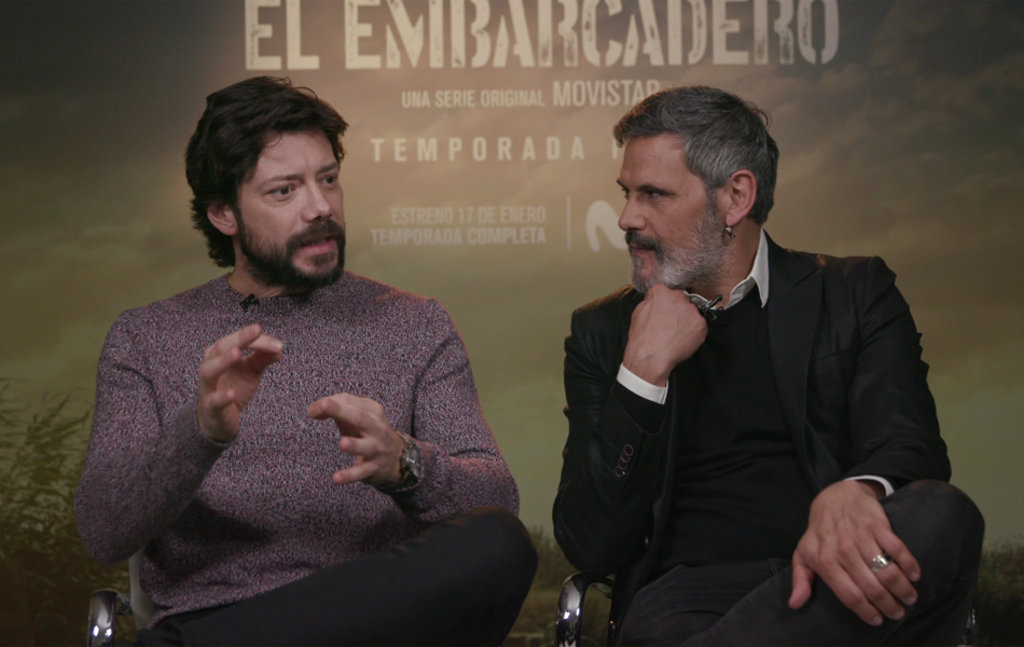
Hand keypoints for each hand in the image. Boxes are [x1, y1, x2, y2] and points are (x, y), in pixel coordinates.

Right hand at [197, 323, 282, 441]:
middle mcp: (210, 366)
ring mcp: (209, 387)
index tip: (272, 338)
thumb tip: (278, 347)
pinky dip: (222, 397)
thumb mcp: (251, 370)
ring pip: (210, 371)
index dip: (252, 336)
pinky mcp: (211, 407)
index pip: (234, 340)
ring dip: (223, 361)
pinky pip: (214, 401)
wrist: (219, 418)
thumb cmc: (233, 387)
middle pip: (220, 348)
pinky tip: (232, 394)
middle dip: (239, 339)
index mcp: (219, 354)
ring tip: (237, 353)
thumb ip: (263, 357)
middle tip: (256, 331)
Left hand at [307, 393, 405, 485]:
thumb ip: (335, 408)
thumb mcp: (357, 416)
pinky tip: (336, 478)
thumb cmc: (369, 432)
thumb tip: (312, 411)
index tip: (314, 408)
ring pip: (365, 447)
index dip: (331, 403)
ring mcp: (377, 448)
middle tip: (324, 405)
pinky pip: (360, 472)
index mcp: (372, 411)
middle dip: (341, 411)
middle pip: (360, 418)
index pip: (349, 402)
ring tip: (343, 443)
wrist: (397, 457)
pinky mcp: (373, 468)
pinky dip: (349, 475)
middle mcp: (377, 428)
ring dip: (354, 445)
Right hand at [622, 284, 707, 384]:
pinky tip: (682, 339)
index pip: (666, 291)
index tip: (664, 311)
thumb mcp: (638, 313)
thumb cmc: (642, 339)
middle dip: (677, 310)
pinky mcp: (701, 324)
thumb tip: (656, 301)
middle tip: (670, 324)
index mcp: (661, 291)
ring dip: (686, 320)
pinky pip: (699, 325)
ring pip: (691, 312)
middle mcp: (678, 297)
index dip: (665, 304)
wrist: (651, 357)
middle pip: (681, 300)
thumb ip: (650, 302)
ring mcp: (691, 310)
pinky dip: (693, 332)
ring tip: (675, 334)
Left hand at [789, 480, 919, 625]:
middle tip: (898, 613)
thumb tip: (795, 604)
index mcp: (824, 561)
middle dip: (889, 605)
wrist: (834, 496)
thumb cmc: (819, 532)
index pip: (850, 595)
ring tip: (910, 598)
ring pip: (887, 571)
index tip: (878, 620)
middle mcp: (843, 550)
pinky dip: (910, 565)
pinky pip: (898, 549)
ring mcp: (861, 537)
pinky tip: (914, 575)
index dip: (866, 612)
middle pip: (872, 588)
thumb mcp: (802, 554)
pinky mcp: (877, 525)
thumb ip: (800, 580)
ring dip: (903, 589)